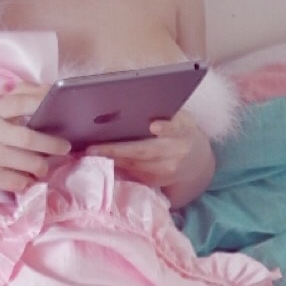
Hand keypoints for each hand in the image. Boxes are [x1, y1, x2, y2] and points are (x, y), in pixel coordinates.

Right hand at [0, 87, 72, 194]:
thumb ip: (19, 95)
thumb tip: (49, 88)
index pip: (22, 101)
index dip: (44, 103)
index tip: (63, 107)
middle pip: (31, 139)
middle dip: (53, 145)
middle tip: (65, 147)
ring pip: (30, 163)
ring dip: (42, 167)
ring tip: (43, 166)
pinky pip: (19, 182)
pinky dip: (27, 181)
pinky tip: (25, 177)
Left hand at [82, 109, 204, 190]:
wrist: (196, 162)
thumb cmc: (181, 132)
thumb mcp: (181, 119)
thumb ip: (165, 114)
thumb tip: (137, 103)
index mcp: (183, 132)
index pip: (176, 128)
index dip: (166, 128)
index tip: (154, 125)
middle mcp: (176, 154)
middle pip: (145, 151)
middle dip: (117, 149)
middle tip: (93, 147)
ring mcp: (165, 171)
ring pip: (134, 165)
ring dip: (110, 158)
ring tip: (90, 151)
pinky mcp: (154, 182)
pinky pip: (131, 173)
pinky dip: (114, 165)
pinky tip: (99, 159)